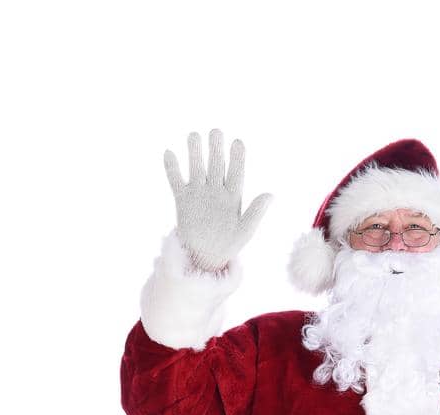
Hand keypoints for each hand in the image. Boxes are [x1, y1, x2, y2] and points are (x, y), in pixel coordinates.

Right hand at [163, 129, 272, 273]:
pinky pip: (176, 180)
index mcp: (233, 196)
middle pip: (216, 165)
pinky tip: (169, 153)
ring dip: (195, 152)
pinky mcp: (182, 199)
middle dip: (216, 149)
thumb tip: (271, 194)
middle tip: (215, 132)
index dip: (237, 158)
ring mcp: (198, 193)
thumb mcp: (245, 231)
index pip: (236, 172)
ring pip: (197, 167)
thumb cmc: (228, 246)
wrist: (204, 257)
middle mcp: (216, 190)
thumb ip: (256, 212)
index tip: (238, 143)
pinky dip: (172, 168)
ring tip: (194, 136)